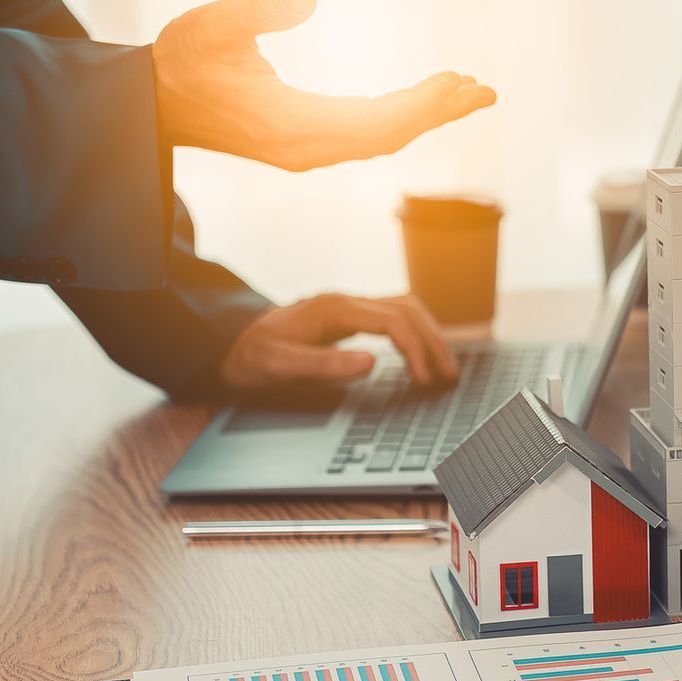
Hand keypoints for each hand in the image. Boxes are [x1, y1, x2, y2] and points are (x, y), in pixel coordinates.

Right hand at [153, 0, 495, 171]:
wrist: (152, 102)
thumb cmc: (182, 59)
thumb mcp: (211, 25)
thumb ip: (257, 10)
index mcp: (290, 127)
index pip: (374, 123)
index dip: (420, 106)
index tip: (458, 82)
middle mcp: (306, 150)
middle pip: (389, 135)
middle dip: (438, 112)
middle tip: (486, 90)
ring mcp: (306, 152)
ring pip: (381, 137)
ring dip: (424, 115)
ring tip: (468, 91)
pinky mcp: (304, 145)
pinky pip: (366, 135)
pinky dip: (400, 117)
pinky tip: (422, 101)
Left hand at [218, 294, 457, 389]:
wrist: (232, 342)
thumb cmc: (252, 355)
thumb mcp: (279, 365)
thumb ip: (323, 364)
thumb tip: (370, 363)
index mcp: (334, 309)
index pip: (392, 322)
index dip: (414, 350)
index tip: (424, 379)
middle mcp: (347, 301)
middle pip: (407, 311)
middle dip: (433, 342)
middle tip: (449, 375)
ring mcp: (350, 306)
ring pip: (406, 309)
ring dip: (430, 334)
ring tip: (444, 365)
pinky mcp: (351, 316)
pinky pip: (396, 315)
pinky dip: (417, 332)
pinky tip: (423, 351)